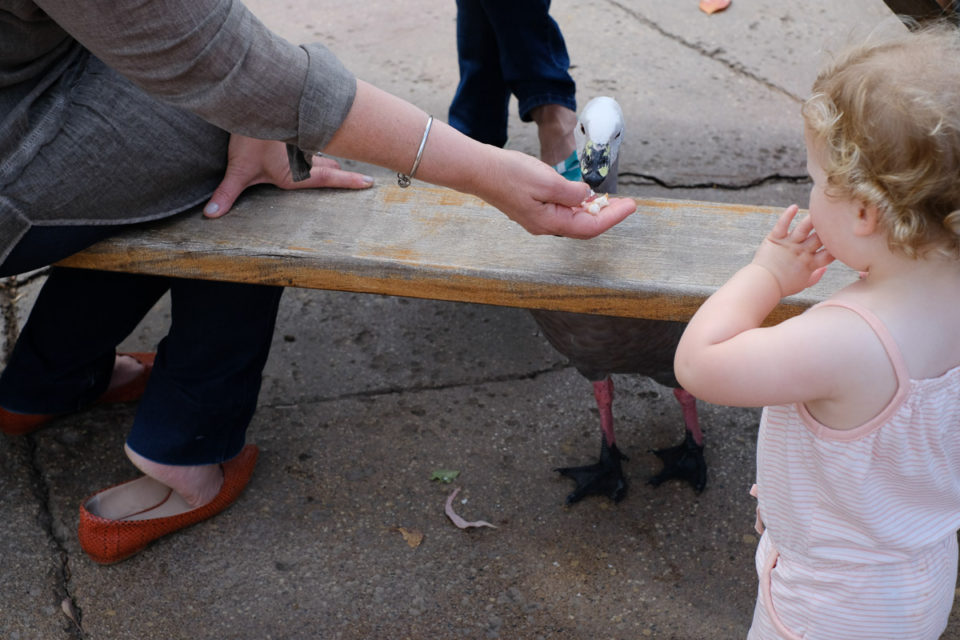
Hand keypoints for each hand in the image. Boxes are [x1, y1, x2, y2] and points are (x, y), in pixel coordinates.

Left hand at [203, 135, 373, 217]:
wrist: (254, 101)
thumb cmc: (248, 139)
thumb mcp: (238, 169)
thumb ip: (226, 193)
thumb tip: (210, 215)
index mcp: (296, 173)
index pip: (329, 179)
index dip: (350, 182)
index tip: (369, 183)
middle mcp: (305, 159)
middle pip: (330, 167)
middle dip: (342, 172)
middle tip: (364, 178)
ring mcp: (305, 141)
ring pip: (322, 151)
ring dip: (329, 157)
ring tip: (340, 161)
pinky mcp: (301, 127)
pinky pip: (315, 136)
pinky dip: (319, 138)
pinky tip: (319, 137)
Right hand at [473, 149, 634, 238]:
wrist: (479, 170)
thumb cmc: (508, 174)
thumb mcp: (546, 180)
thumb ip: (571, 192)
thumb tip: (586, 196)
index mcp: (549, 222)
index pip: (591, 226)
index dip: (614, 217)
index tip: (632, 206)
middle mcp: (545, 225)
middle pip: (584, 227)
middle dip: (608, 215)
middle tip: (627, 204)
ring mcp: (538, 218)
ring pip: (574, 220)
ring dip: (594, 211)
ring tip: (611, 200)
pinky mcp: (533, 209)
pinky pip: (562, 212)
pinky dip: (578, 205)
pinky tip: (584, 196)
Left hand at [752, 204, 834, 296]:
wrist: (762, 285)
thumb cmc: (782, 286)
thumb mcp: (803, 284)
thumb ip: (816, 276)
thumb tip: (825, 268)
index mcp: (811, 264)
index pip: (830, 254)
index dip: (838, 248)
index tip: (845, 240)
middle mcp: (802, 252)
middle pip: (820, 238)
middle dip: (829, 229)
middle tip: (837, 218)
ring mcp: (789, 244)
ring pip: (805, 228)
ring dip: (813, 219)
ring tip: (820, 209)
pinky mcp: (775, 239)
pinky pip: (783, 224)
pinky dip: (788, 215)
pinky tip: (794, 207)